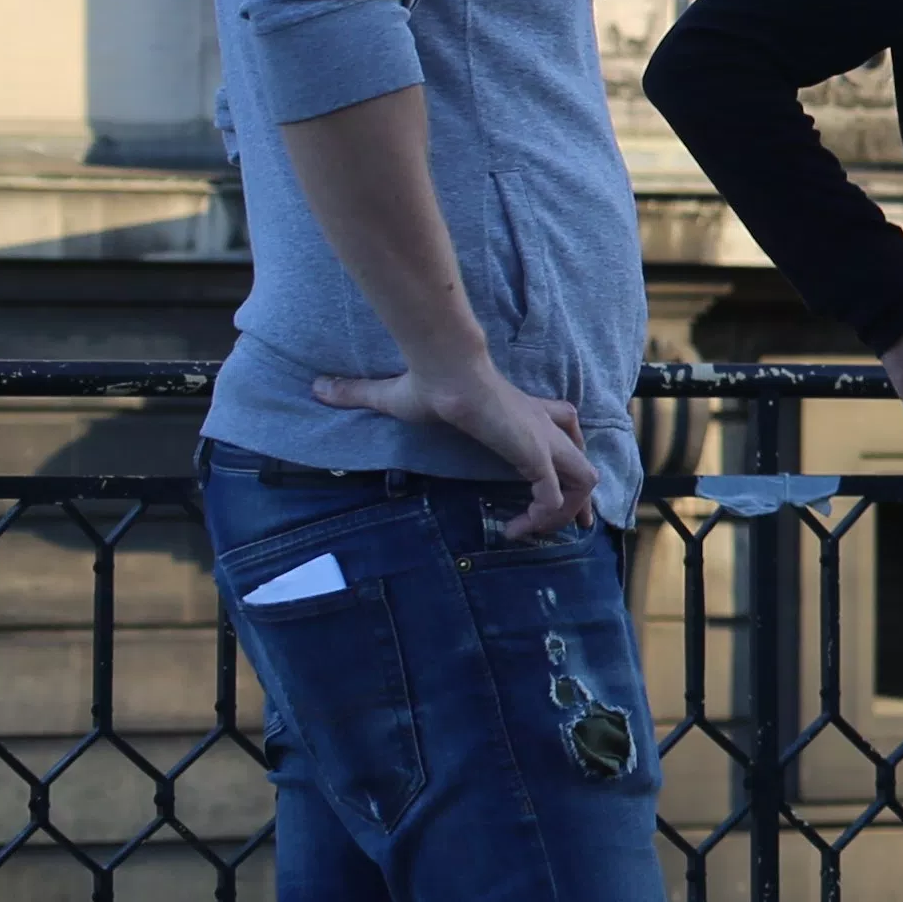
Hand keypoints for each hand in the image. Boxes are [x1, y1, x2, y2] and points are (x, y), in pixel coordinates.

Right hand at [314, 345, 597, 543]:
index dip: (563, 462)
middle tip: (561, 530)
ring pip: (584, 481)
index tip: (546, 494)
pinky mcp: (534, 453)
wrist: (444, 370)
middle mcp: (543, 427)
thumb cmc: (427, 380)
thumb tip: (317, 387)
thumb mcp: (393, 394)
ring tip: (529, 531)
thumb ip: (360, 393)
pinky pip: (555, 495)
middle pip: (584, 464)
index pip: (566, 431)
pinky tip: (514, 529)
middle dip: (579, 501)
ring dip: (564, 513)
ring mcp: (543, 440)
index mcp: (525, 413)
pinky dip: (543, 516)